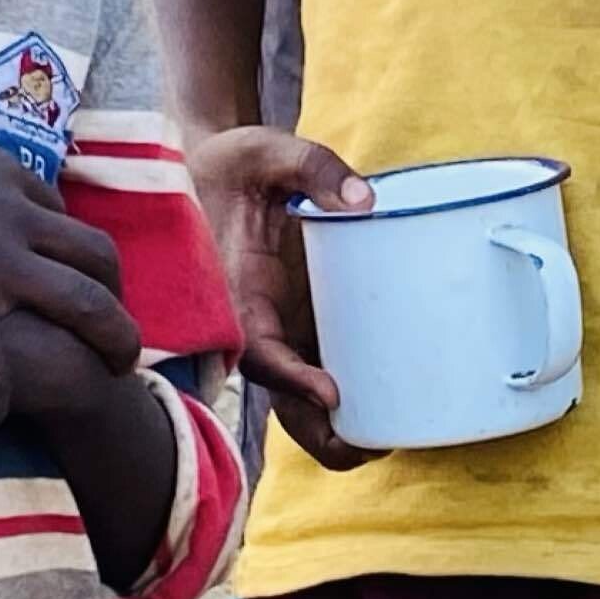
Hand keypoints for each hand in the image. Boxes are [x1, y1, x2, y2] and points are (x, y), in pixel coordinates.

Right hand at [188, 126, 374, 466]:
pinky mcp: (297, 326)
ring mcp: (276, 329)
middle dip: (315, 430)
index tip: (328, 393)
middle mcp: (252, 322)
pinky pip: (314, 373)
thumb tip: (363, 199)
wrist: (211, 170)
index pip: (256, 346)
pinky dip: (343, 403)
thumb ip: (312, 166)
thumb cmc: (235, 162)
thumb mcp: (266, 150)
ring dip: (331, 431)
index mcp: (234, 289)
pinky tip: (388, 414)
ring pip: (295, 398)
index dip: (288, 375)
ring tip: (385, 445)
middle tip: (367, 448)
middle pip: (277, 393)